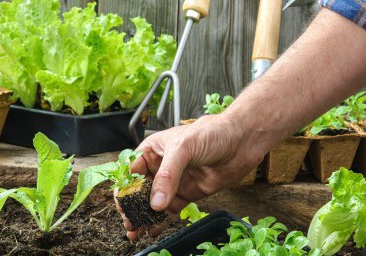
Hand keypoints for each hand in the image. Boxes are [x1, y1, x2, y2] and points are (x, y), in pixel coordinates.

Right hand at [120, 113, 266, 239]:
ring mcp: (175, 182)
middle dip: (132, 207)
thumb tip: (155, 202)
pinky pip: (171, 210)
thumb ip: (168, 175)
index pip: (131, 171)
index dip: (125, 188)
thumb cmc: (212, 132)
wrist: (242, 140)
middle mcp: (161, 167)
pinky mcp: (189, 193)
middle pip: (140, 191)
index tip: (122, 204)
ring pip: (154, 203)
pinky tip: (154, 230)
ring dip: (144, 217)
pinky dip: (162, 221)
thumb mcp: (184, 148)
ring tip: (136, 231)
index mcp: (153, 150)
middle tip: (129, 223)